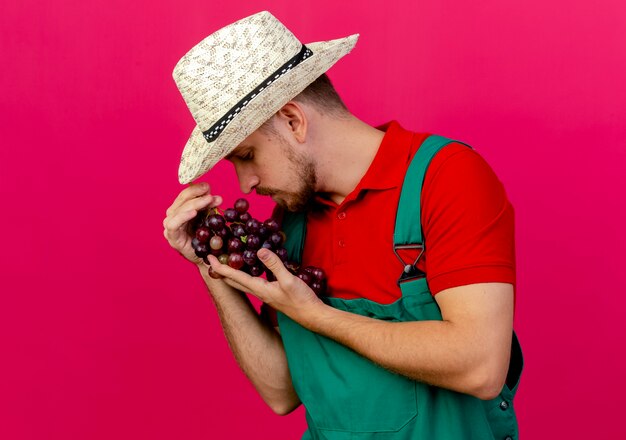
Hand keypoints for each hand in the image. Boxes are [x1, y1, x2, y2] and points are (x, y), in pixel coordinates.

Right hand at [163, 182, 222, 264]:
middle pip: (182, 200)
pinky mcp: (172, 237)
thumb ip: (210, 207)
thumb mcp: (209, 218)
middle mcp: (173, 216)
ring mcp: (170, 226)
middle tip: (211, 194)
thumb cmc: (207, 237)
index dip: (196, 189)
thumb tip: (217, 197)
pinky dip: (183, 216)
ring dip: (195, 203)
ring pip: (178, 210)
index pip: (185, 195)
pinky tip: (194, 212)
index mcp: (181, 209)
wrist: (207, 257)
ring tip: (208, 200)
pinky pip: (173, 224)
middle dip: (197, 195)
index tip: (208, 186)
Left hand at [207, 249, 323, 326]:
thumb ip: (274, 264)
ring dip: (232, 272)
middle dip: (221, 270)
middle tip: (212, 258)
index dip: (220, 267)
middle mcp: (258, 292)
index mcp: (259, 289)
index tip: (208, 258)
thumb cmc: (300, 300)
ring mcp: (264, 293)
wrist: (311, 315)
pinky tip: (250, 267)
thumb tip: (259, 250)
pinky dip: (246, 273)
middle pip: (233, 281)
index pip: (234, 277)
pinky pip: (252, 281)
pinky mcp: (271, 293)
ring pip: (242, 282)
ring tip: (226, 260)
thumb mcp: (288, 280)